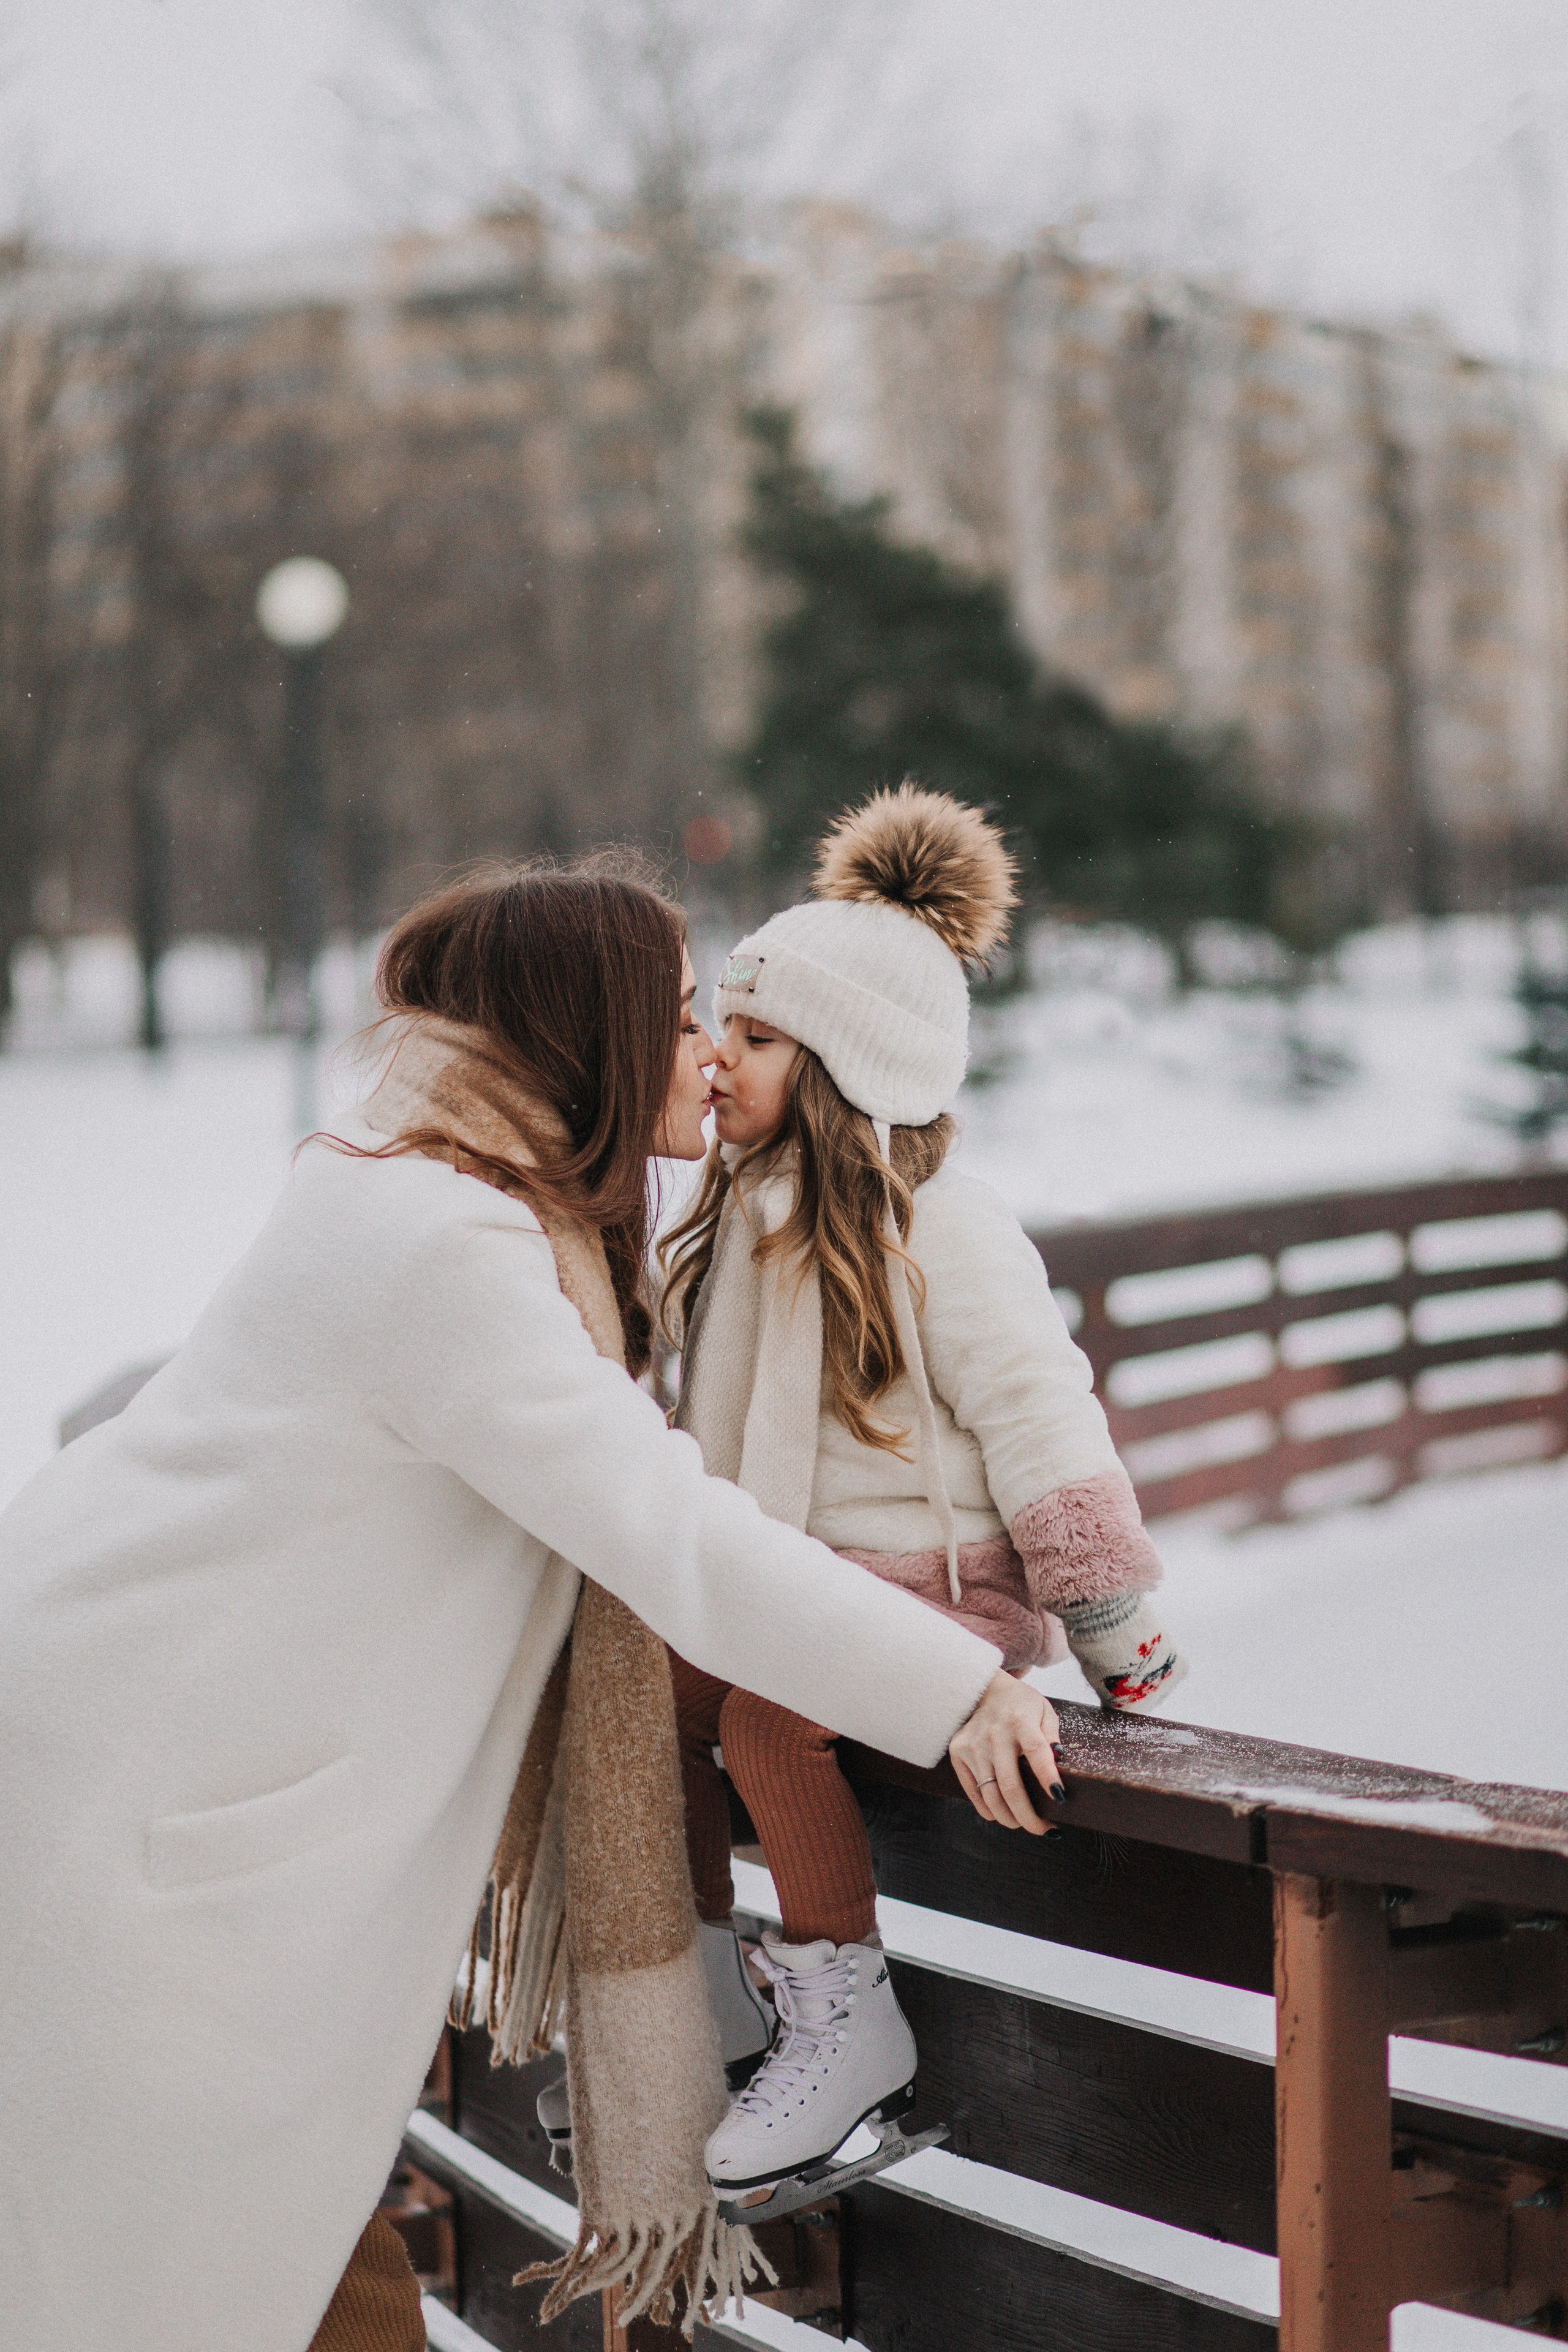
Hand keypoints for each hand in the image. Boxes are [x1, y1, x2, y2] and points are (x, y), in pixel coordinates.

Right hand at [949, 1672, 1064, 1834]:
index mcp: (1020, 1721)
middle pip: (1010, 1785)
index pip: (1036, 1751)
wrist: (982, 1688)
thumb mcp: (1044, 1711)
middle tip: (1044, 1830)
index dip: (1047, 1776)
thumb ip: (1052, 1735)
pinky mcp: (958, 1753)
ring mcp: (973, 1745)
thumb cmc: (1021, 1704)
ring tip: (1024, 1824)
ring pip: (990, 1794)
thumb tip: (1060, 1761)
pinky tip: (1002, 1814)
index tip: (1060, 1798)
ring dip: (1009, 1818)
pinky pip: (973, 1791)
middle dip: (1029, 1816)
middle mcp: (994, 1734)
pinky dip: (988, 1809)